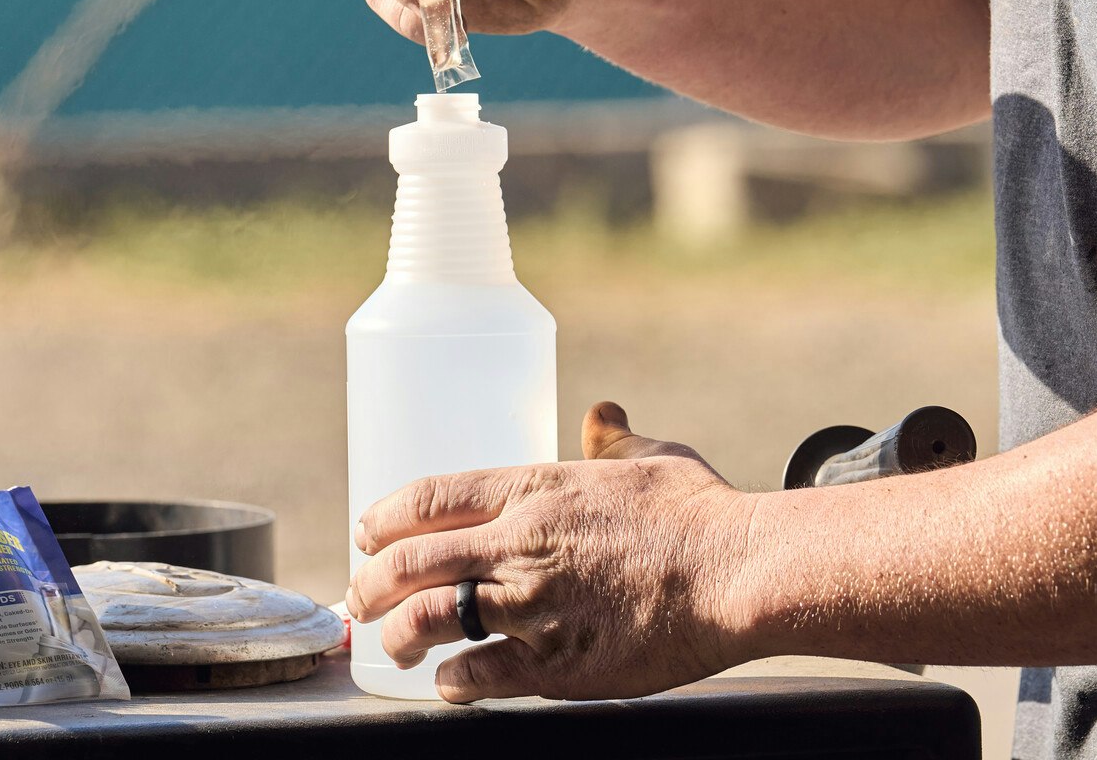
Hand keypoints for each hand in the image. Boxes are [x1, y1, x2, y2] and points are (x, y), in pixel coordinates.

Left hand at [346, 403, 757, 701]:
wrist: (737, 574)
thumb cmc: (700, 513)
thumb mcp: (652, 457)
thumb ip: (614, 438)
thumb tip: (602, 412)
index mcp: (534, 490)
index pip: (430, 496)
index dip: (385, 516)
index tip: (367, 531)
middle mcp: (518, 544)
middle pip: (409, 561)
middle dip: (370, 582)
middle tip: (358, 598)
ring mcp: (531, 606)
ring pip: (428, 619)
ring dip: (397, 635)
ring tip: (392, 645)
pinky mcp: (554, 664)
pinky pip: (478, 676)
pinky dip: (453, 683)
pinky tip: (450, 684)